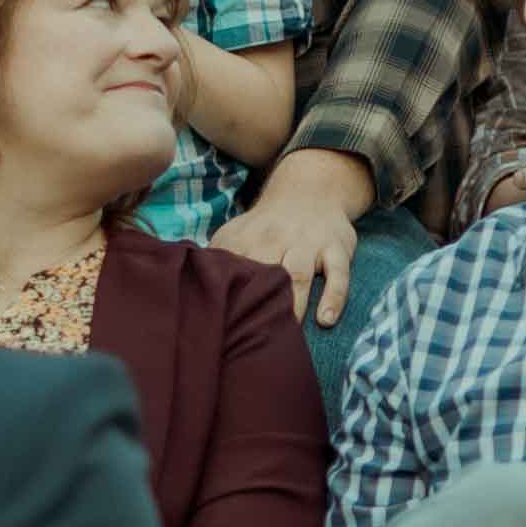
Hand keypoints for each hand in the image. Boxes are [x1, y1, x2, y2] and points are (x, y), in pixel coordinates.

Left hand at [218, 147, 375, 326]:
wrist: (312, 191)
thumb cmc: (269, 224)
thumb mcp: (238, 231)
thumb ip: (217, 255)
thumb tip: (186, 283)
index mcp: (249, 238)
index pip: (233, 268)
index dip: (226, 293)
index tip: (219, 322)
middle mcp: (278, 239)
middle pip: (266, 272)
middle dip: (259, 301)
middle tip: (252, 335)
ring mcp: (309, 243)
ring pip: (299, 275)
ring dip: (293, 303)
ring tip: (287, 332)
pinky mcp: (337, 249)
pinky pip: (339, 274)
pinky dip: (334, 297)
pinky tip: (326, 320)